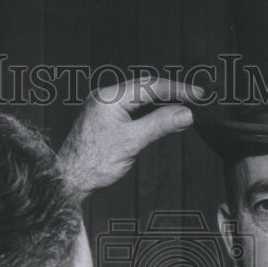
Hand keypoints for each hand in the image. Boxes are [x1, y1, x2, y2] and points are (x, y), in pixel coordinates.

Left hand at [57, 76, 202, 195]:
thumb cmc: (93, 163)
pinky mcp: (104, 119)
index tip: (198, 95)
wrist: (68, 180)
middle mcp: (104, 97)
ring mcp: (103, 108)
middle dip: (171, 93)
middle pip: (145, 88)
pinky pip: (131, 109)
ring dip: (161, 102)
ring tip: (184, 108)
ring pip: (139, 99)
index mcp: (109, 97)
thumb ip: (160, 124)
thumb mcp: (132, 142)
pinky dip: (149, 112)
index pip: (150, 86)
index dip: (177, 90)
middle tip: (196, 99)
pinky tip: (162, 118)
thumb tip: (186, 113)